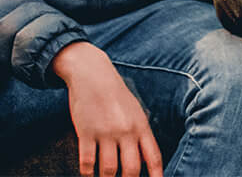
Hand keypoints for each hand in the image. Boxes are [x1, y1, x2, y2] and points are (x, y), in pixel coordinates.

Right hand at [53, 42, 163, 176]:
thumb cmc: (116, 95)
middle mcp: (125, 131)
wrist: (93, 74)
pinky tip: (88, 176)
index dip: (156, 175)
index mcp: (141, 126)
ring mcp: (105, 132)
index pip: (153, 156)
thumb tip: (144, 162)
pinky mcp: (86, 132)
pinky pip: (87, 163)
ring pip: (108, 170)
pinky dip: (87, 174)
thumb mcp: (135, 111)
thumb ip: (140, 135)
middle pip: (131, 169)